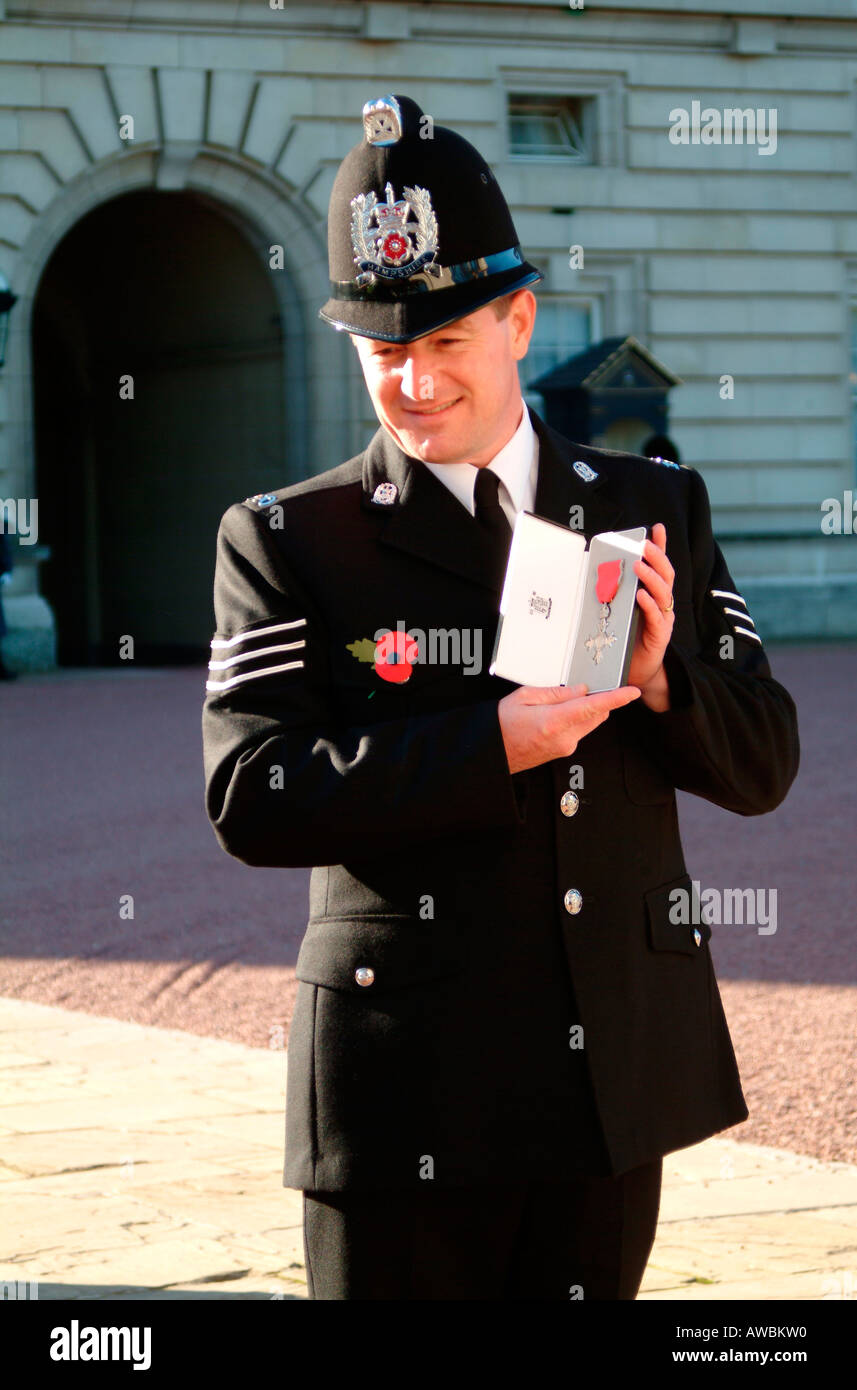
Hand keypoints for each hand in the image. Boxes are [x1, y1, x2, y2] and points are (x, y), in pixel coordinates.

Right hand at [498, 682, 641, 774]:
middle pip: (597, 715)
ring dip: (586, 710)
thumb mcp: (524, 697)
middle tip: (585, 687)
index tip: (632, 692)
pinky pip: (579, 731)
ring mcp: (565, 747)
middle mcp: (564, 738)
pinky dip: (576, 719)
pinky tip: (557, 714)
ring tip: (561, 702)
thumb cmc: (501, 725)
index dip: (616, 698)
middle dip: (598, 699)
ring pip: (589, 723)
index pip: (593, 707)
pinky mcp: (564, 751)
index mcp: (554, 722)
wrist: (492, 753)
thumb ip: (556, 693)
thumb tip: (580, 690)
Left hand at [627, 523, 674, 711]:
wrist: (636, 671)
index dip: (661, 547)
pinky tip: (641, 596)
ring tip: (640, 566)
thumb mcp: (620, 611)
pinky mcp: (660, 636)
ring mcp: (663, 619)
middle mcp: (662, 604)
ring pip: (663, 593)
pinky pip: (657, 617)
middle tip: (644, 545)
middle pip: (666, 575)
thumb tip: (601, 571)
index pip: (659, 567)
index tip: (657, 528)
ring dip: (651, 578)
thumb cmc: (626, 640)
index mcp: (653, 595)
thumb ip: (617, 592)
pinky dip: (649, 605)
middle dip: (657, 557)